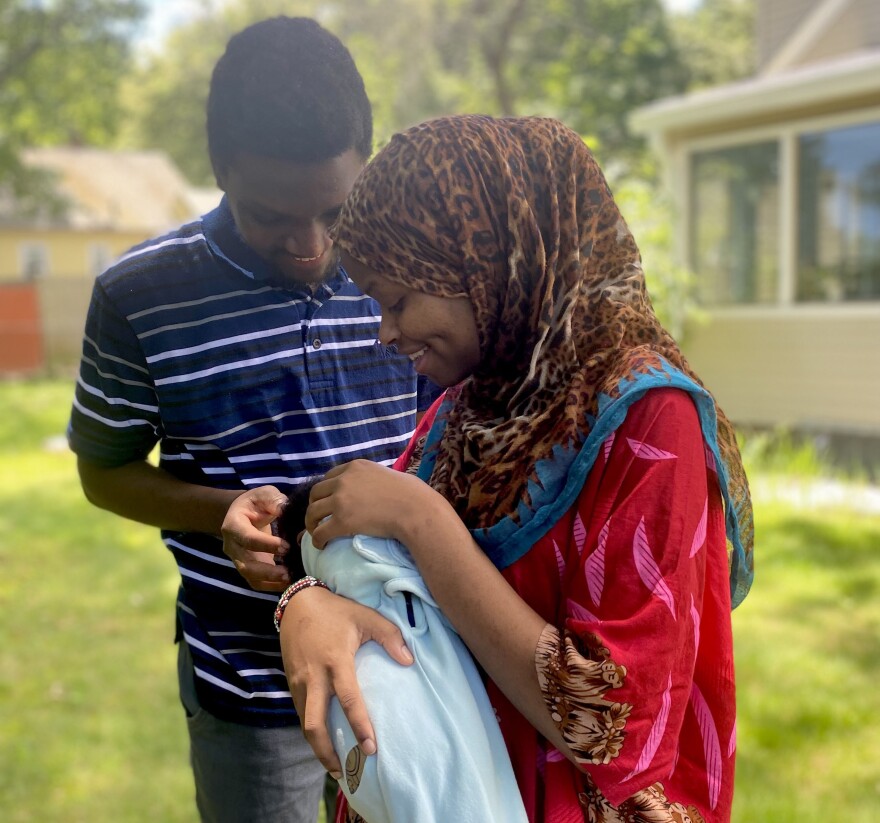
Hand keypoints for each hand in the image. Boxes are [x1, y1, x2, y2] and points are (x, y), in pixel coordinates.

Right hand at [221, 486, 290, 591]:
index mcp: (233, 525)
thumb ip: (273, 500)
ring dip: (270, 582)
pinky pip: (257, 583)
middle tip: (288, 571)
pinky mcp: (249, 568)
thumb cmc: (256, 502)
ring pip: (250, 578)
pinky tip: (290, 583)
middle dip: (267, 571)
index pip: (247, 538)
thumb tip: (284, 510)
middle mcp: (232, 546)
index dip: (266, 544)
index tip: (286, 546)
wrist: (245, 512)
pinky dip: (272, 586)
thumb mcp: (264, 494)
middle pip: (245, 565)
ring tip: (290, 579)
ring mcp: (239, 560)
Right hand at [279, 585, 413, 775]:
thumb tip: (408, 661)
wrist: (298, 603)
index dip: (360, 726)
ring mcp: (299, 682)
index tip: (371, 747)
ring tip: (336, 766)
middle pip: (315, 725)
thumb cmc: (336, 611)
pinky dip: (312, 731)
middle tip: (346, 771)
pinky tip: (324, 742)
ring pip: (305, 724)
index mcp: (335, 661)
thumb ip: (390, 636)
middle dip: (328, 752)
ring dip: (318, 747)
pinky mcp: (292, 683)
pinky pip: (301, 713)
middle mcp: (314, 677)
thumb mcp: (366, 616)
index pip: (348, 700)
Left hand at [306, 459, 438, 547]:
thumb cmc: (411, 494)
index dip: (325, 491)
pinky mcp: (342, 521)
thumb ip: (372, 478)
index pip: (329, 477)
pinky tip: (322, 545)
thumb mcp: (386, 474)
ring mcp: (341, 500)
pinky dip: (317, 540)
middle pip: (316, 493)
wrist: (415, 509)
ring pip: (313, 512)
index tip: (327, 501)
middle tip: (319, 518)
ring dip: (312, 523)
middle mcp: (344, 480)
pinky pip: (320, 532)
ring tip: (317, 532)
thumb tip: (374, 487)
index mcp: (355, 467)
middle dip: (315, 505)